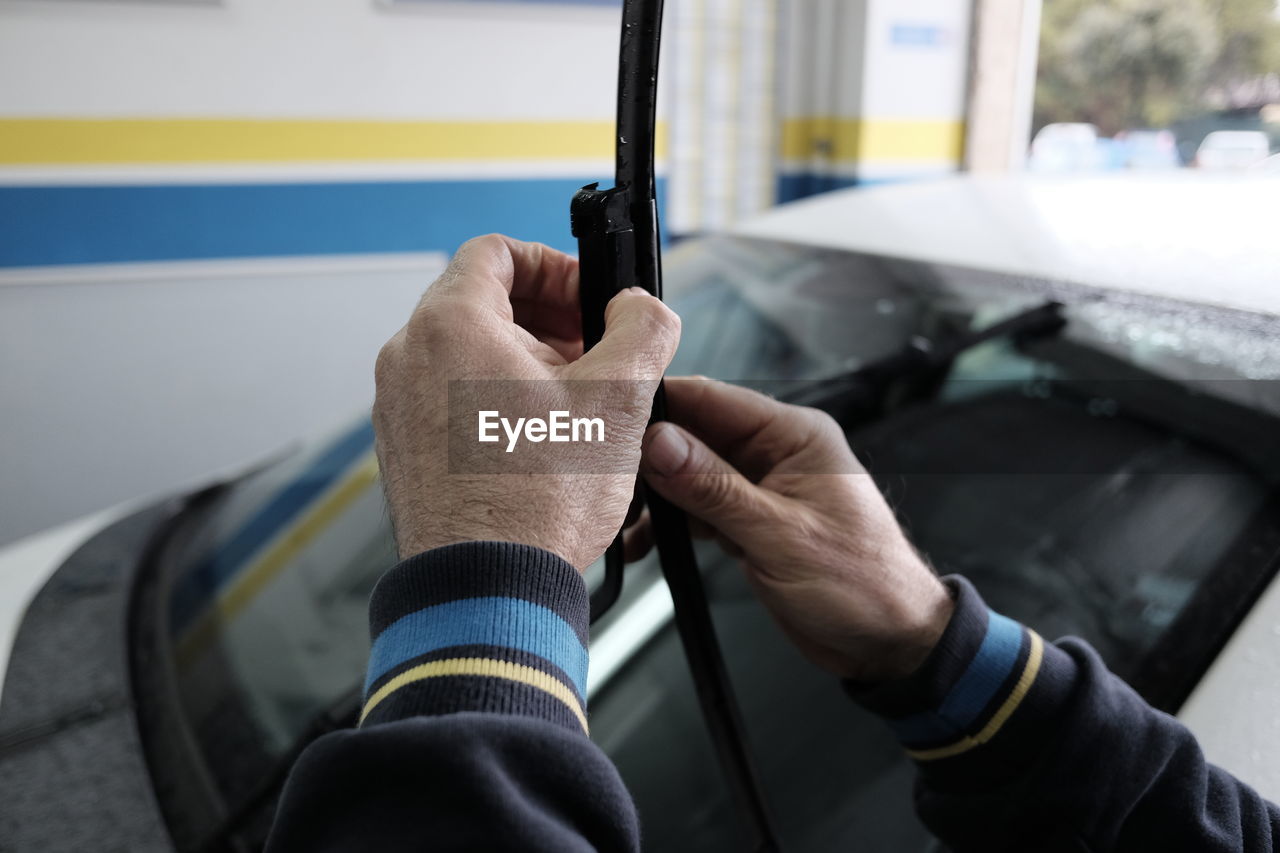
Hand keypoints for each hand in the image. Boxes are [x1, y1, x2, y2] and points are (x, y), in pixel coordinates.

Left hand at [373, 234, 679, 570]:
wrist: (486, 589)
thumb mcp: (618, 402)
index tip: (588, 300)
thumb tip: (642, 309)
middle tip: (593, 354)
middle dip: (548, 319)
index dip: (555, 265)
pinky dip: (495, 401)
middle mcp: (409, 358)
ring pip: (467, 354)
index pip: (497, 251)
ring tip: (575, 405)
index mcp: (450, 325)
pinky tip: (541, 443)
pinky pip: (450, 400)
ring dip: (526, 362)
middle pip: (482, 302)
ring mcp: (399, 407)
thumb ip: (643, 330)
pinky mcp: (404, 451)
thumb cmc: (537, 504)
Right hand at [629, 378, 952, 681]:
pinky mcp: (748, 520)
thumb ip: (716, 489)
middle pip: (692, 434)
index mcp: (794, 435)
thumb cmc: (863, 586)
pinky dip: (666, 524)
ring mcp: (759, 487)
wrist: (891, 643)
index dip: (657, 403)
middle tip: (600, 476)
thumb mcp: (781, 536)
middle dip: (645, 454)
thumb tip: (660, 443)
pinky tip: (639, 542)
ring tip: (613, 514)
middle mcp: (774, 452)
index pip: (712, 399)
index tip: (608, 414)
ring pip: (687, 473)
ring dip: (651, 493)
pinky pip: (695, 509)